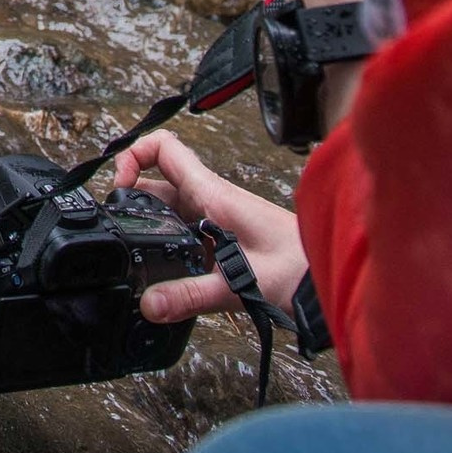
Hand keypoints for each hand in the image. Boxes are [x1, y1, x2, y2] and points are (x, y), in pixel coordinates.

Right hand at [110, 133, 307, 321]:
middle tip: (118, 228)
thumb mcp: (241, 284)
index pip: (164, 148)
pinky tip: (166, 272)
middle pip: (158, 182)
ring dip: (151, 224)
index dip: (133, 155)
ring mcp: (218, 219)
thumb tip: (148, 304)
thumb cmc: (302, 270)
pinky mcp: (226, 239)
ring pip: (171, 209)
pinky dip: (169, 244)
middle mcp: (213, 200)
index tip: (118, 186)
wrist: (333, 280)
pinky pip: (186, 231)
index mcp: (214, 194)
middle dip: (133, 200)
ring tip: (135, 252)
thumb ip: (191, 295)